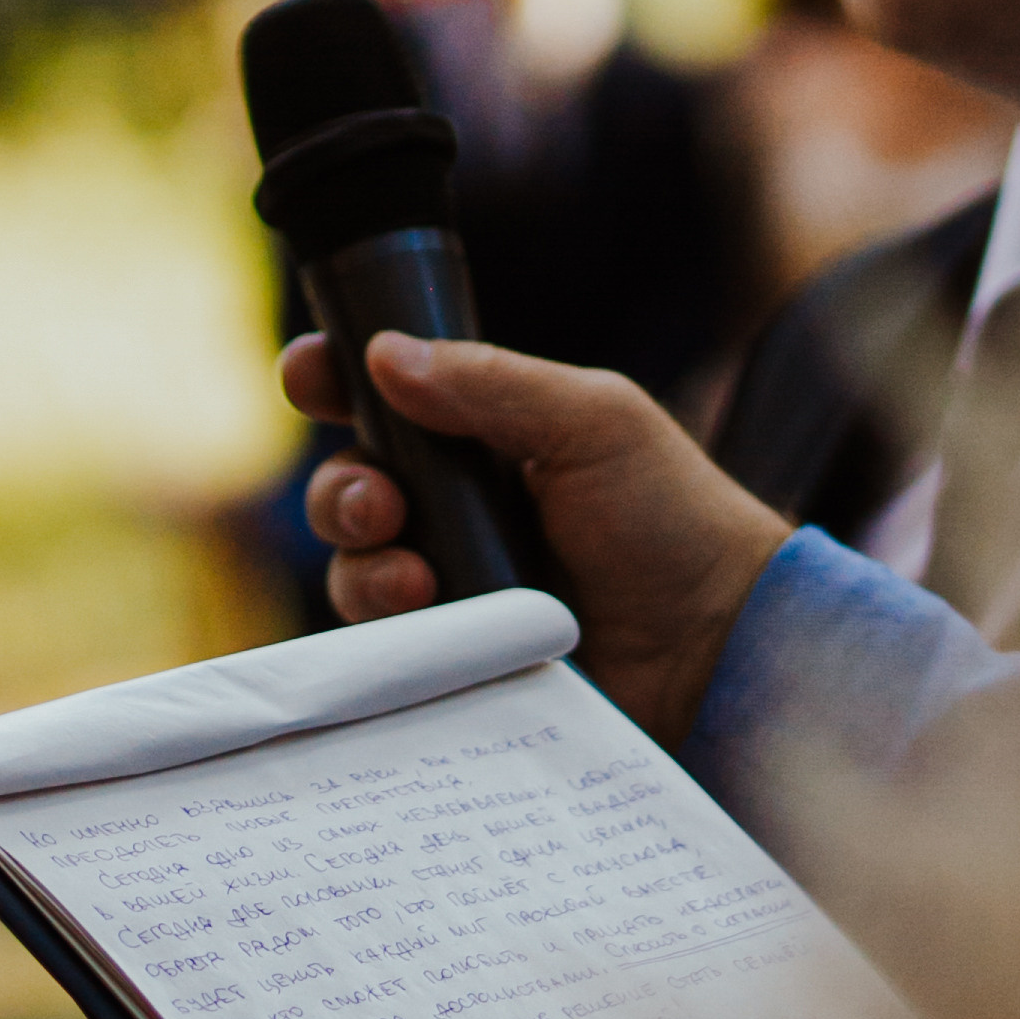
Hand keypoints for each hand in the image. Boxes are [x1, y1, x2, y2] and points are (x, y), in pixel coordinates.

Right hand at [281, 332, 791, 747]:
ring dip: (364, 568)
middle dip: (341, 491)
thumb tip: (381, 354)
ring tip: (420, 582)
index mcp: (483, 438)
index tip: (308, 376)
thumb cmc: (671, 518)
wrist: (712, 645)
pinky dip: (386, 633)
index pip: (383, 401)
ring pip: (353, 573)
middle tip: (381, 506)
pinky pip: (382, 649)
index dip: (331, 383)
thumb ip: (490, 383)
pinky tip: (426, 623)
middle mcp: (455, 513)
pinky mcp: (452, 664)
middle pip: (347, 491)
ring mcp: (450, 592)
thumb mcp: (592, 421)